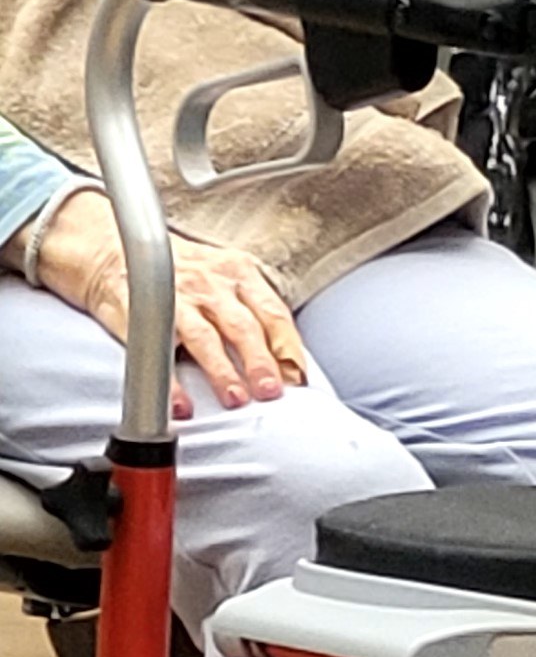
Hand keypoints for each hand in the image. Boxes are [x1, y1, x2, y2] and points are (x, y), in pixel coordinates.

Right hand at [28, 193, 308, 410]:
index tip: (298, 375)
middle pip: (243, 326)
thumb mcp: (224, 277)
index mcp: (239, 272)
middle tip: (272, 391)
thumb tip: (286, 359)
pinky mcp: (142, 315)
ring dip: (222, 372)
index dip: (288, 345)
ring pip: (206, 338)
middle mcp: (211, 283)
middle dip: (260, 361)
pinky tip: (181, 405)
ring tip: (236, 399)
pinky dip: (171, 383)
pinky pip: (159, 353)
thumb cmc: (180, 272)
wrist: (115, 251)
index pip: (273, 311)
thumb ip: (253, 309)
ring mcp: (177, 298)